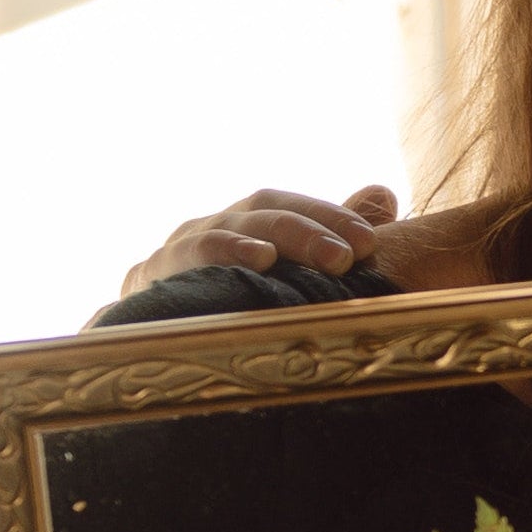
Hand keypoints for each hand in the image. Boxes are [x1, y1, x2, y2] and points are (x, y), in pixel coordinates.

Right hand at [121, 180, 398, 297]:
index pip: (288, 205)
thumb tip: (384, 194)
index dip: (330, 216)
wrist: (148, 336)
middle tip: (356, 253)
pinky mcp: (152, 275)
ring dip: (276, 239)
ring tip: (323, 257)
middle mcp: (212, 225)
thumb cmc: (226, 297)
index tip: (372, 240)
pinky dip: (225, 255)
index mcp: (243, 223)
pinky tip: (259, 262)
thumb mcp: (284, 266)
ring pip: (227, 229)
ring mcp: (178, 248)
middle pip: (263, 211)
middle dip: (311, 229)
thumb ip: (330, 232)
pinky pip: (190, 259)